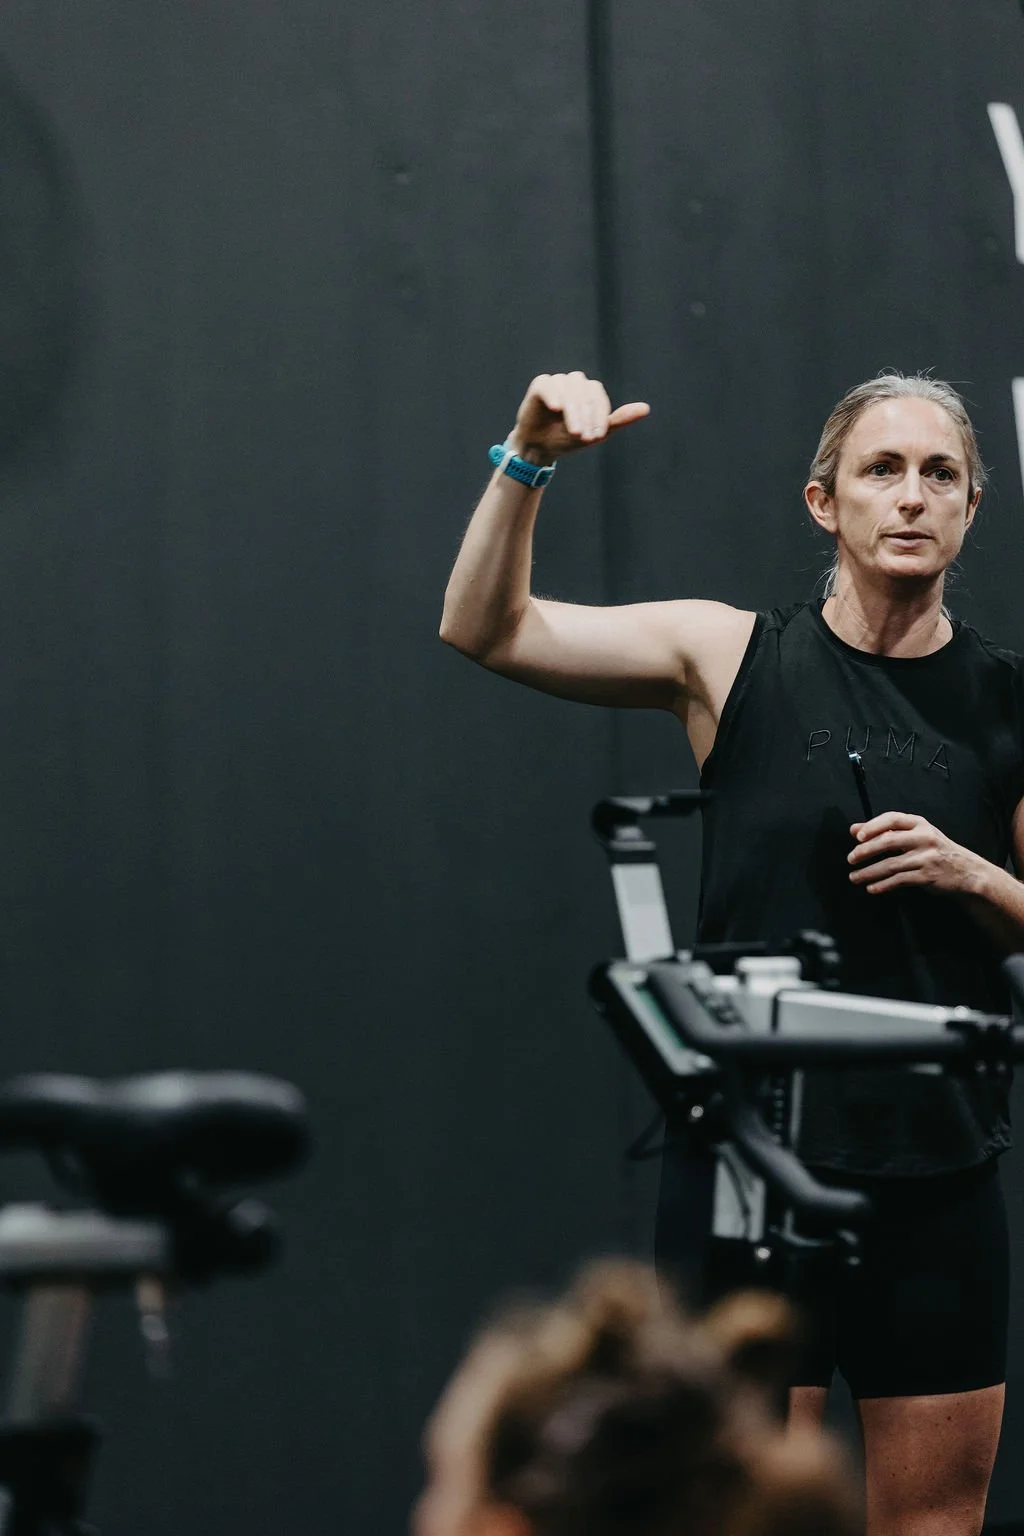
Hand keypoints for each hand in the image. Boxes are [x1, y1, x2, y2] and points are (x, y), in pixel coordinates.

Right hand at [508, 372, 649, 462]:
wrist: (540, 449)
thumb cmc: (567, 439)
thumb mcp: (597, 433)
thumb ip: (620, 420)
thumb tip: (646, 408)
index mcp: (589, 391)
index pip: (597, 396)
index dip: (599, 416)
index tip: (597, 436)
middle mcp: (575, 383)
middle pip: (584, 392)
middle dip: (586, 416)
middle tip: (583, 437)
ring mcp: (557, 382)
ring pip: (568, 388)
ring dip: (572, 410)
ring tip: (573, 431)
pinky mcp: (540, 385)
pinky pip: (548, 385)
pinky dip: (554, 394)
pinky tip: (557, 408)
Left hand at [847, 811, 984, 895]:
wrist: (968, 871)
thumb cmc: (935, 850)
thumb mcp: (916, 835)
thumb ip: (886, 831)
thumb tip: (854, 829)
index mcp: (920, 824)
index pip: (892, 819)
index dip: (872, 826)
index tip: (857, 836)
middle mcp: (924, 838)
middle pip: (888, 841)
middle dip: (865, 851)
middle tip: (850, 859)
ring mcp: (926, 858)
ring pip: (891, 864)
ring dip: (869, 872)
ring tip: (854, 877)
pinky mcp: (927, 876)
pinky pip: (899, 880)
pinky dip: (883, 885)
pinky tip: (871, 888)